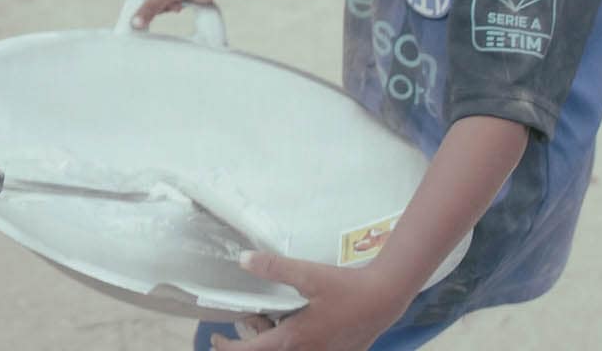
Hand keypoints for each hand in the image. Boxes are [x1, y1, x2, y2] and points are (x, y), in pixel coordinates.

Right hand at [115, 0, 218, 27]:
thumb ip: (148, 9)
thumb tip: (134, 24)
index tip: (140, 7)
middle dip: (149, 5)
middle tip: (160, 5)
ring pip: (150, 4)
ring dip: (162, 7)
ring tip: (173, 2)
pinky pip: (162, 6)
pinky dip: (169, 7)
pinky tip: (180, 3)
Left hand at [209, 253, 409, 350]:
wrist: (385, 299)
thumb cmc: (347, 289)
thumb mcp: (309, 274)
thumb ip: (275, 267)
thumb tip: (243, 259)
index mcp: (294, 340)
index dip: (228, 348)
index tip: (216, 339)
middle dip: (253, 340)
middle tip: (251, 319)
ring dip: (273, 339)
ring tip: (272, 318)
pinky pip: (305, 350)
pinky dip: (293, 340)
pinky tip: (298, 320)